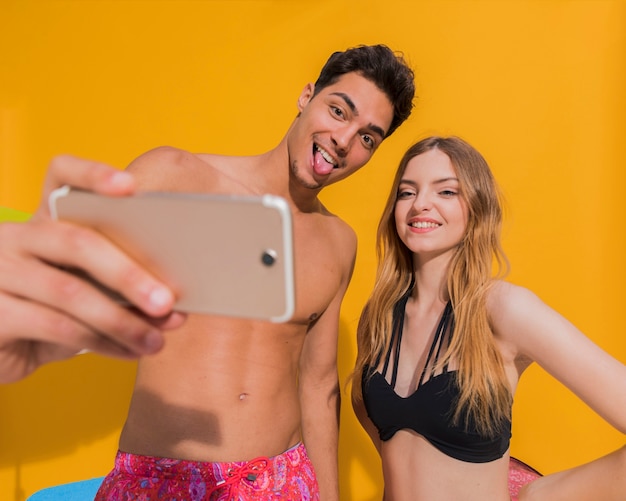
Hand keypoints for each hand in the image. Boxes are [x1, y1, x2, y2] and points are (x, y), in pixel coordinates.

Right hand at [0, 155, 185, 382]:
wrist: (1, 349)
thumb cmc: (50, 312)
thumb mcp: (85, 292)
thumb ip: (120, 291)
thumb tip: (175, 309)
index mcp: (43, 219)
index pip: (61, 176)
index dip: (92, 174)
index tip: (130, 187)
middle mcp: (15, 237)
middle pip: (77, 241)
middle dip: (128, 273)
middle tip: (166, 302)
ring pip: (69, 291)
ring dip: (121, 320)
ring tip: (156, 340)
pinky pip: (57, 327)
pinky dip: (103, 343)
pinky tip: (130, 352)